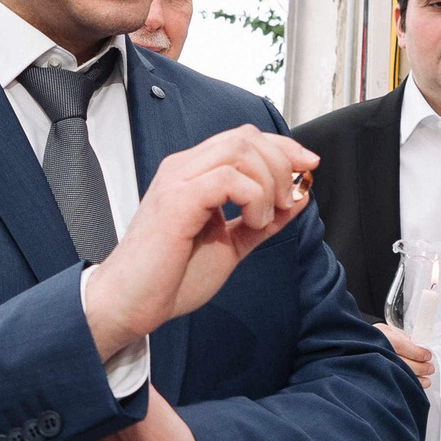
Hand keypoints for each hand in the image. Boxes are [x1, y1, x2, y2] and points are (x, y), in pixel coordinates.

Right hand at [82, 126, 315, 356]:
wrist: (133, 303)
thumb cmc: (171, 277)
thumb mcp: (231, 244)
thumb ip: (263, 220)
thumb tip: (298, 197)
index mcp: (193, 174)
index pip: (244, 138)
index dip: (282, 147)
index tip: (308, 167)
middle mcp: (183, 168)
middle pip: (246, 136)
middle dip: (281, 162)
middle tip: (287, 200)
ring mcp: (178, 181)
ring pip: (240, 150)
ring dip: (268, 182)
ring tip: (264, 217)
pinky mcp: (177, 200)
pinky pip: (228, 178)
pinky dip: (253, 198)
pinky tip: (251, 223)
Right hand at [376, 322, 432, 386]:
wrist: (355, 348)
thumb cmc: (372, 338)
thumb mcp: (386, 331)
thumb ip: (402, 338)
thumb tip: (419, 347)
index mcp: (382, 338)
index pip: (401, 346)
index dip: (417, 353)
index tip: (427, 356)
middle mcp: (378, 352)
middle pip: (403, 363)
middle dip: (421, 367)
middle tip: (429, 368)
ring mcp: (377, 366)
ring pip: (400, 376)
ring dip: (417, 380)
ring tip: (426, 380)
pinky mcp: (378, 378)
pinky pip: (395, 383)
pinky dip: (408, 386)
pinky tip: (416, 386)